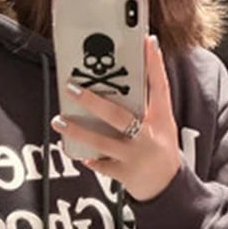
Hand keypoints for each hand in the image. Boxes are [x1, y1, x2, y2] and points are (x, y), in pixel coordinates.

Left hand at [51, 35, 180, 202]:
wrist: (168, 187)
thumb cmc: (159, 149)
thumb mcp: (160, 125)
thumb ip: (144, 106)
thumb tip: (119, 80)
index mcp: (161, 118)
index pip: (159, 86)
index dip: (154, 64)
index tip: (147, 41)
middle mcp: (149, 136)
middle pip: (119, 116)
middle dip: (93, 101)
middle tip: (72, 88)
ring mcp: (136, 156)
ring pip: (103, 142)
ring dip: (78, 132)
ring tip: (59, 122)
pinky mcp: (126, 174)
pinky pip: (102, 165)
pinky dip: (91, 159)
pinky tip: (81, 154)